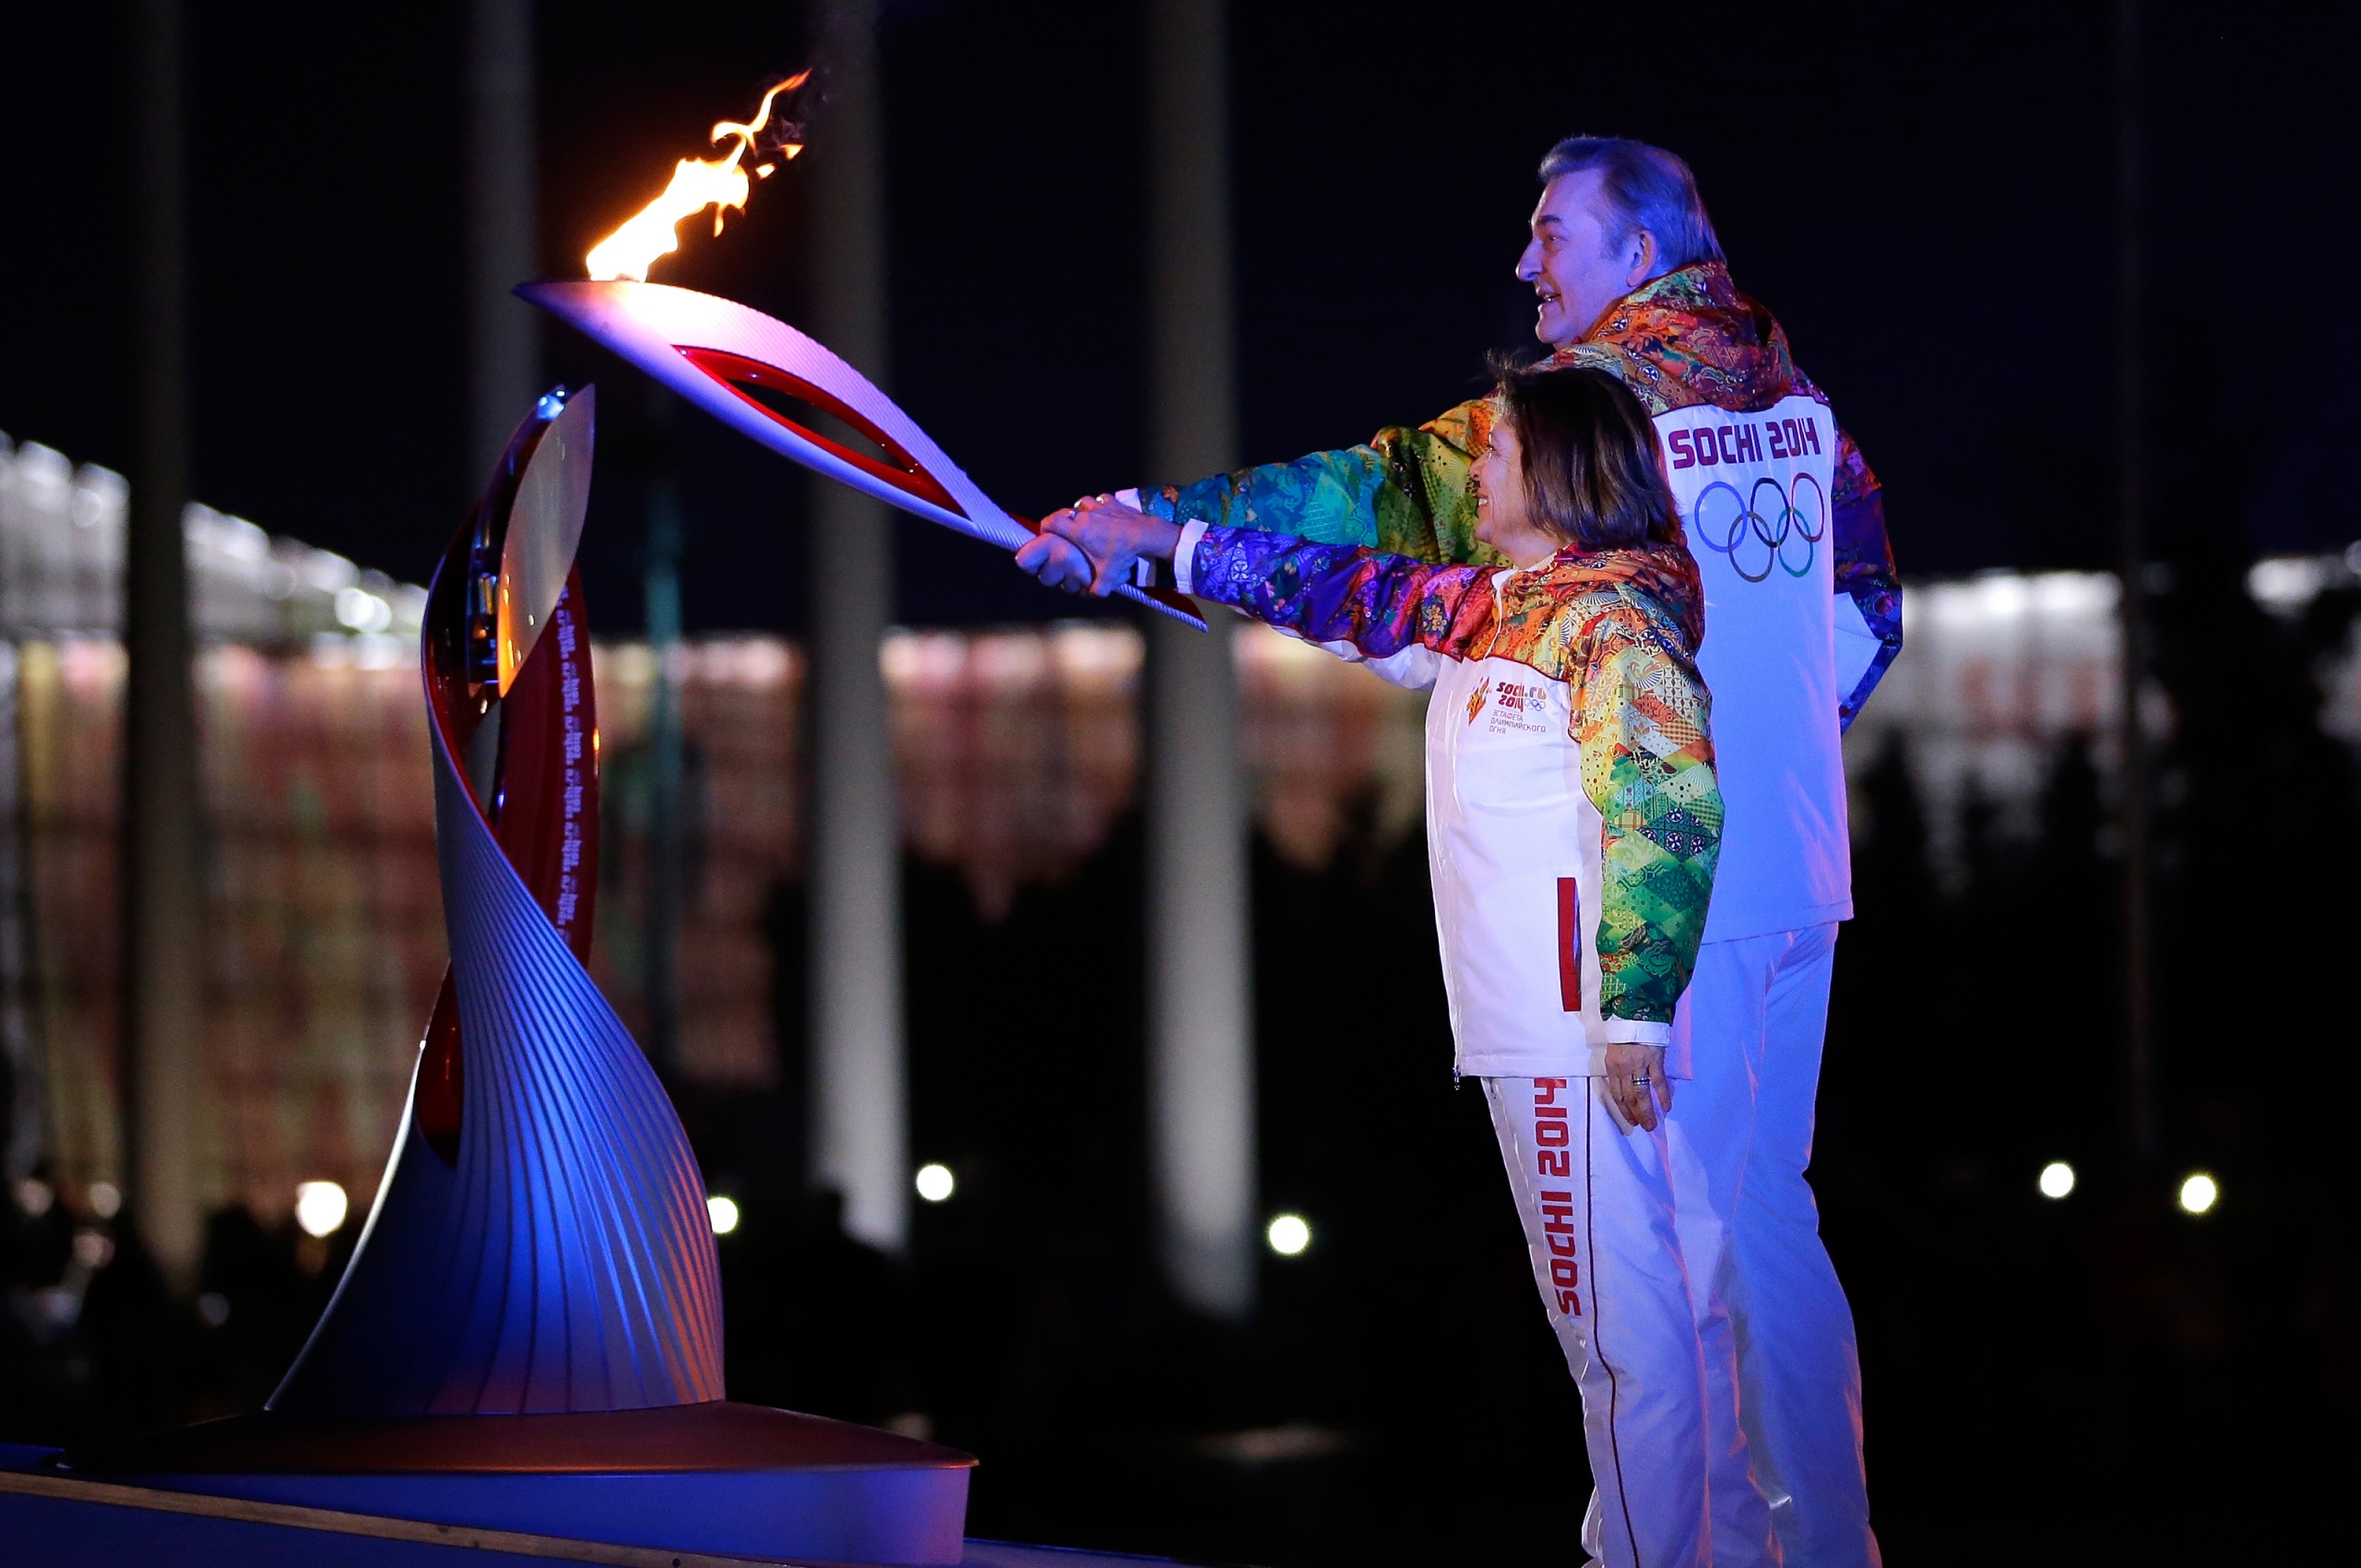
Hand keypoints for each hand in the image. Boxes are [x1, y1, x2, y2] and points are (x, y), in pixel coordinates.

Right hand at [1020, 495, 1183, 597]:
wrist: (1145, 535)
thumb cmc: (1122, 554)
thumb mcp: (1108, 576)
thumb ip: (1097, 589)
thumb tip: (1091, 595)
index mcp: (1078, 531)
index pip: (1053, 522)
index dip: (1045, 526)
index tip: (1045, 533)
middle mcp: (1085, 516)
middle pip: (1065, 511)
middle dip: (1061, 519)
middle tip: (1063, 528)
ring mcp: (1100, 507)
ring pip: (1082, 503)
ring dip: (1080, 510)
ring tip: (1083, 519)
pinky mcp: (1114, 503)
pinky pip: (1101, 500)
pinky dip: (1099, 505)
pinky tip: (1103, 512)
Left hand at [1602, 1042, 1671, 1131]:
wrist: (1635, 1013)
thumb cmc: (1624, 1034)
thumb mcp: (1614, 1052)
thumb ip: (1618, 1070)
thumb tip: (1625, 1088)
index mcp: (1612, 1067)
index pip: (1616, 1094)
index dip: (1623, 1109)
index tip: (1630, 1120)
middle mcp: (1624, 1069)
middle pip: (1629, 1097)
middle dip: (1636, 1114)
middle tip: (1644, 1127)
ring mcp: (1639, 1065)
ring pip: (1642, 1093)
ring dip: (1647, 1111)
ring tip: (1653, 1124)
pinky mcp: (1654, 1060)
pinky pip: (1659, 1082)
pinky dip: (1663, 1096)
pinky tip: (1666, 1107)